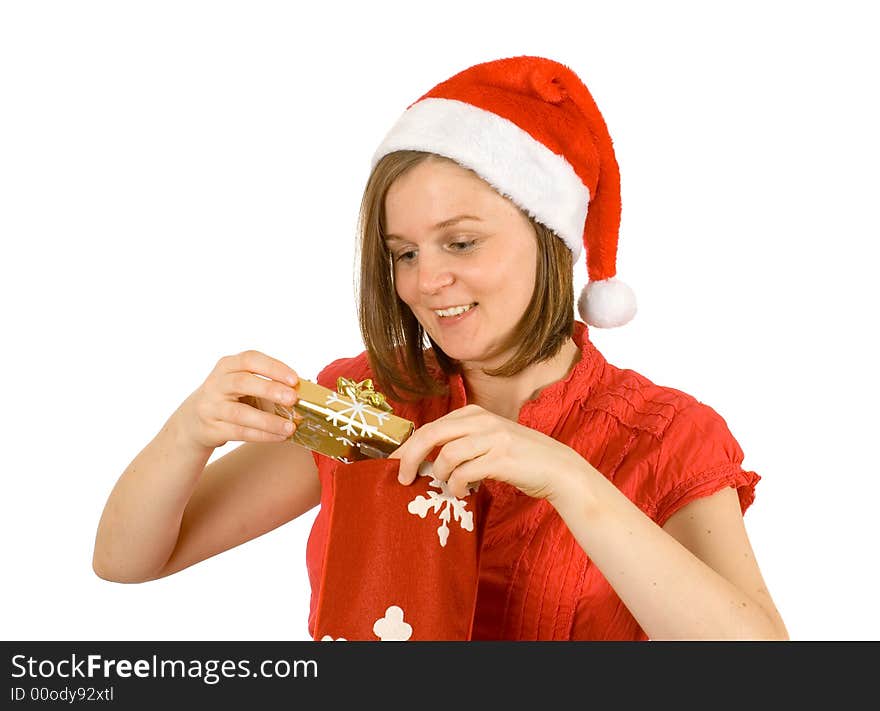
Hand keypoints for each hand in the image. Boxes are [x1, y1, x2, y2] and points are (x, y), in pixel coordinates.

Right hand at [176, 350, 301, 450]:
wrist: (195, 420)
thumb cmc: (231, 397)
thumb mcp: (244, 384)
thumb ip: (270, 384)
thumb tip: (307, 390)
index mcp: (228, 365)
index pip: (250, 359)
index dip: (273, 367)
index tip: (294, 379)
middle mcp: (217, 384)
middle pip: (242, 383)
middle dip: (269, 389)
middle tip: (293, 399)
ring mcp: (211, 407)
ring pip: (240, 413)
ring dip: (268, 421)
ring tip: (290, 427)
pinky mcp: (211, 429)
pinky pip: (239, 433)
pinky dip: (262, 435)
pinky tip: (279, 437)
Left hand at [389, 404, 589, 502]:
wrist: (557, 468)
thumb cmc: (518, 458)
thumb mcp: (488, 440)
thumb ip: (462, 442)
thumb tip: (425, 459)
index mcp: (474, 414)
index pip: (432, 426)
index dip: (409, 445)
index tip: (395, 462)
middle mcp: (482, 421)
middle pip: (432, 434)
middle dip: (411, 457)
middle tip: (403, 478)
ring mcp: (493, 438)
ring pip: (447, 455)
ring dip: (441, 475)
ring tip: (447, 486)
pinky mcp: (501, 459)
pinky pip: (465, 473)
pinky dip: (457, 486)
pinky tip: (461, 492)